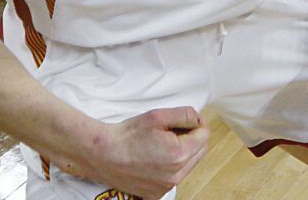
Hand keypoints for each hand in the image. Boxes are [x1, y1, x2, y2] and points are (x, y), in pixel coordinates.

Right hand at [69, 107, 208, 199]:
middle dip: (191, 138)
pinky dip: (170, 167)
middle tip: (171, 130)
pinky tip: (154, 158)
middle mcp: (176, 175)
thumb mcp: (158, 116)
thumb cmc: (127, 135)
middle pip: (199, 151)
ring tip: (160, 144)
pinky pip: (174, 177)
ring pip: (188, 165)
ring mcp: (166, 187)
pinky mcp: (156, 194)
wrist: (103, 154)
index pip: (204, 135)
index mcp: (179, 154)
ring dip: (182, 153)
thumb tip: (198, 119)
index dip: (196, 123)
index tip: (183, 120)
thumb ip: (185, 114)